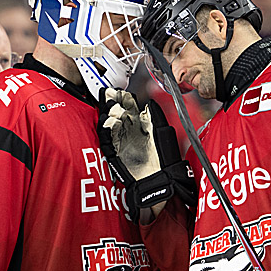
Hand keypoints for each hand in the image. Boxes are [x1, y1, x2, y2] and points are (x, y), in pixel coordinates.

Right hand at [98, 88, 195, 209]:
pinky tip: (109, 123)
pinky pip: (107, 138)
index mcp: (140, 123)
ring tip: (112, 108)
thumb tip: (148, 103)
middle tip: (109, 94)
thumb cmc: (164, 158)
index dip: (123, 97)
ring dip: (110, 114)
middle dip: (113, 101)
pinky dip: (107, 130)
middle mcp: (129, 130)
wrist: (158, 180)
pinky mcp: (114, 151)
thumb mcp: (162, 132)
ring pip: (111, 122)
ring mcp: (120, 139)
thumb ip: (155, 116)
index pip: (128, 105)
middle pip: (117, 111)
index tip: (118, 90)